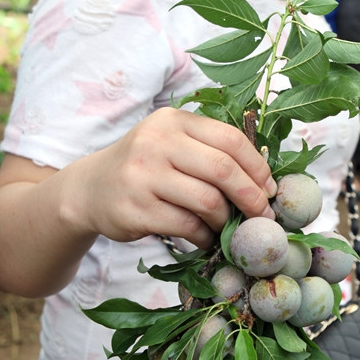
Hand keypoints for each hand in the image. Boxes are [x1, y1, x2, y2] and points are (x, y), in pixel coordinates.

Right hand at [67, 108, 276, 249]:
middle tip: (262, 216)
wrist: (90, 190)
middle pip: (223, 170)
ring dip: (226, 220)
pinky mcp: (136, 209)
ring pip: (207, 201)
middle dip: (251, 196)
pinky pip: (187, 226)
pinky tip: (205, 238)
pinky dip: (204, 236)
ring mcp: (143, 176)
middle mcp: (157, 143)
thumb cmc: (146, 167)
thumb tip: (266, 182)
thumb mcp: (172, 144)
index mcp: (174, 121)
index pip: (230, 139)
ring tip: (227, 227)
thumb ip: (211, 152)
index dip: (258, 167)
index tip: (269, 189)